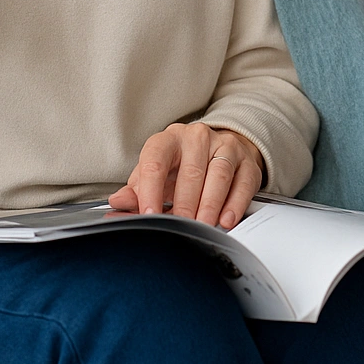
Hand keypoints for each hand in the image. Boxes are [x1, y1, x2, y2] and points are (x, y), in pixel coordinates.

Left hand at [108, 123, 264, 229]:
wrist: (219, 148)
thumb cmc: (183, 165)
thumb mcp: (158, 173)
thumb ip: (138, 189)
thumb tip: (118, 202)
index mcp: (168, 140)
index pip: (155, 162)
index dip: (151, 191)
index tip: (150, 214)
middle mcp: (196, 137)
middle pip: (191, 171)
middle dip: (185, 204)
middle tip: (182, 226)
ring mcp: (224, 146)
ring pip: (218, 174)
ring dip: (210, 205)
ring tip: (203, 226)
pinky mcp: (246, 160)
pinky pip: (242, 182)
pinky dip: (235, 204)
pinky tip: (226, 219)